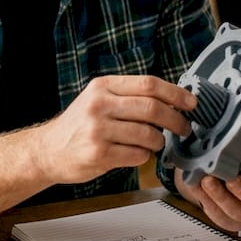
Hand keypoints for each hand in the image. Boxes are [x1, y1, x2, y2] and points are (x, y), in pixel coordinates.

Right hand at [32, 75, 196, 184]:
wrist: (48, 150)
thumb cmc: (79, 125)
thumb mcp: (98, 99)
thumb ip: (128, 95)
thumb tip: (172, 98)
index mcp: (103, 86)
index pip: (148, 84)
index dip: (175, 93)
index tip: (191, 103)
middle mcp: (99, 105)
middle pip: (152, 109)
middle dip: (176, 120)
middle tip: (184, 127)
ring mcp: (98, 129)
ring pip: (148, 134)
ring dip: (158, 141)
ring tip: (155, 142)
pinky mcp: (99, 153)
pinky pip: (138, 155)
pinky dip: (143, 156)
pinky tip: (135, 153)